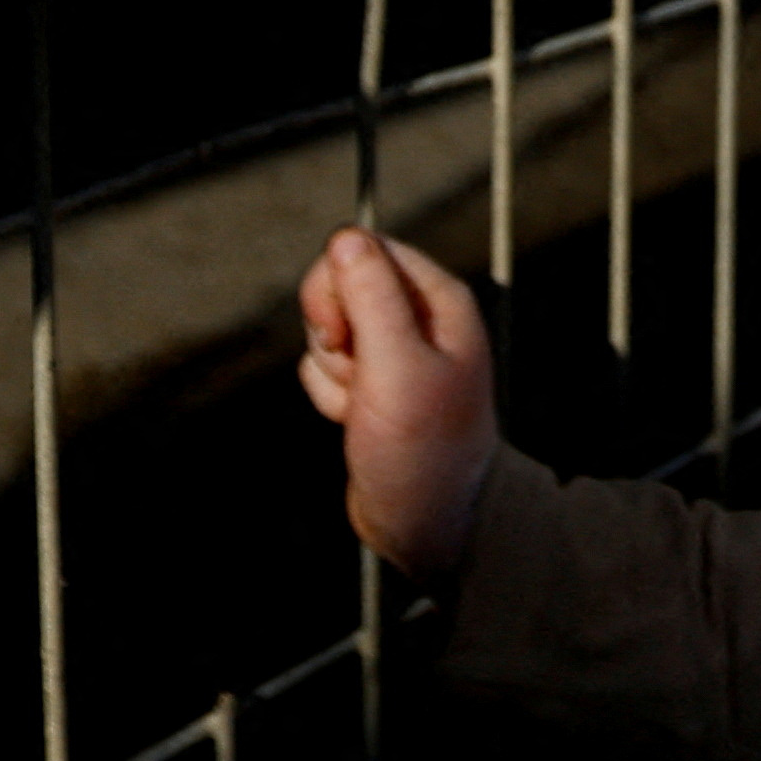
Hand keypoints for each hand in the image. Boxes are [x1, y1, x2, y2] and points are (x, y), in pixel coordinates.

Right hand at [296, 226, 498, 577]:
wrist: (431, 522)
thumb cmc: (425, 448)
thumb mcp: (397, 367)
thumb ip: (371, 298)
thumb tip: (345, 237)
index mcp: (437, 299)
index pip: (366, 249)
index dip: (338, 285)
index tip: (343, 333)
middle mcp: (417, 318)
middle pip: (339, 284)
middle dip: (331, 333)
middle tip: (357, 373)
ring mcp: (391, 352)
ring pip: (327, 329)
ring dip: (331, 372)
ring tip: (364, 408)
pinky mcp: (369, 384)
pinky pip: (323, 368)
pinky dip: (329, 396)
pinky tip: (355, 423)